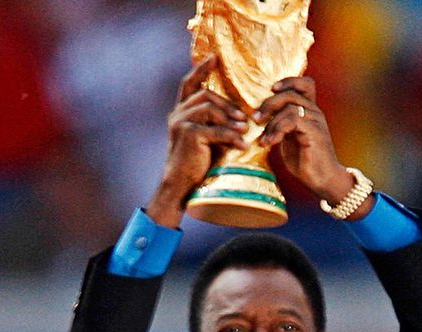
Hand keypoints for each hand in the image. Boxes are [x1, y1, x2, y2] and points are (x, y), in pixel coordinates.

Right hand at [146, 56, 249, 228]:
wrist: (181, 185)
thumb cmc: (196, 162)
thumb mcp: (205, 136)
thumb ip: (215, 121)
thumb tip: (241, 113)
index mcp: (180, 112)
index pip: (189, 84)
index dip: (201, 69)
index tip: (214, 57)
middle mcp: (177, 114)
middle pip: (205, 94)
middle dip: (227, 104)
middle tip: (244, 116)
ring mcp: (180, 123)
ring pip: (210, 108)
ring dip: (231, 117)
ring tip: (244, 128)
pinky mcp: (189, 135)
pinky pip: (215, 129)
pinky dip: (231, 136)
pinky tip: (242, 145)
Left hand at [255, 77, 356, 207]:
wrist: (321, 177)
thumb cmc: (303, 159)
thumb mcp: (287, 138)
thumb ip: (279, 124)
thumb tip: (258, 117)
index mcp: (309, 110)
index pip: (305, 84)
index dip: (289, 81)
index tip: (271, 90)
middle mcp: (314, 112)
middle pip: (291, 94)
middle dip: (269, 104)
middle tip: (256, 119)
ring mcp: (316, 121)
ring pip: (290, 108)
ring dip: (270, 123)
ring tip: (262, 140)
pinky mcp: (314, 133)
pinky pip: (293, 121)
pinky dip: (277, 131)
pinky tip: (269, 143)